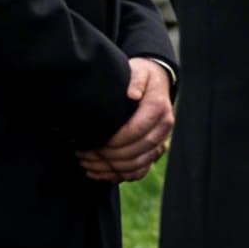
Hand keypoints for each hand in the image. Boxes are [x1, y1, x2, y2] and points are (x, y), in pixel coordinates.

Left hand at [77, 58, 174, 182]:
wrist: (156, 83)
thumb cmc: (142, 78)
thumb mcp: (139, 71)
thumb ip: (135, 80)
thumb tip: (133, 94)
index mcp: (158, 108)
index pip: (136, 130)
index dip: (114, 140)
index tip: (94, 142)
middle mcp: (164, 128)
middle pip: (137, 152)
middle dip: (108, 157)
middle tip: (84, 153)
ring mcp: (160, 142)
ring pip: (136, 165)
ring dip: (109, 169)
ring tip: (86, 163)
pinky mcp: (154, 152)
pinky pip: (138, 172)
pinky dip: (117, 176)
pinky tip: (97, 173)